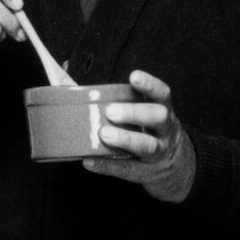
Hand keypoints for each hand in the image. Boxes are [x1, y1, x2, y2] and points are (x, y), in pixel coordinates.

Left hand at [83, 70, 195, 202]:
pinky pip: (128, 169)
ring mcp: (158, 152)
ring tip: (104, 134)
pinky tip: (90, 161)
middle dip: (135, 112)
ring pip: (148, 145)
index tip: (133, 76)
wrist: (174, 167)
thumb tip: (66, 68)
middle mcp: (165, 130)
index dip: (150, 85)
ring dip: (126, 139)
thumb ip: (109, 93)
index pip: (162, 94)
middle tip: (111, 112)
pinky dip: (108, 166)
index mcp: (162, 109)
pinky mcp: (145, 172)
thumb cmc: (145, 128)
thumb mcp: (141, 110)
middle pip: (158, 117)